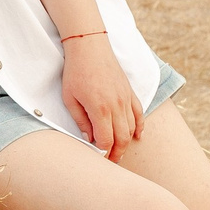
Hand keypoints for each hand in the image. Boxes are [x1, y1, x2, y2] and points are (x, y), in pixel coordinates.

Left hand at [60, 38, 142, 158]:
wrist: (90, 46)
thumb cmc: (76, 72)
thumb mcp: (70, 98)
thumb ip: (80, 121)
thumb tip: (89, 138)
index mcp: (100, 109)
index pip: (106, 140)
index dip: (102, 152)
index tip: (97, 159)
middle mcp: (117, 106)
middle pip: (122, 138)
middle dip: (117, 153)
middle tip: (110, 162)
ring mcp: (126, 99)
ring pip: (132, 128)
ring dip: (126, 143)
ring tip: (119, 152)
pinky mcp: (130, 92)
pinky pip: (139, 114)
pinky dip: (139, 127)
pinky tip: (137, 136)